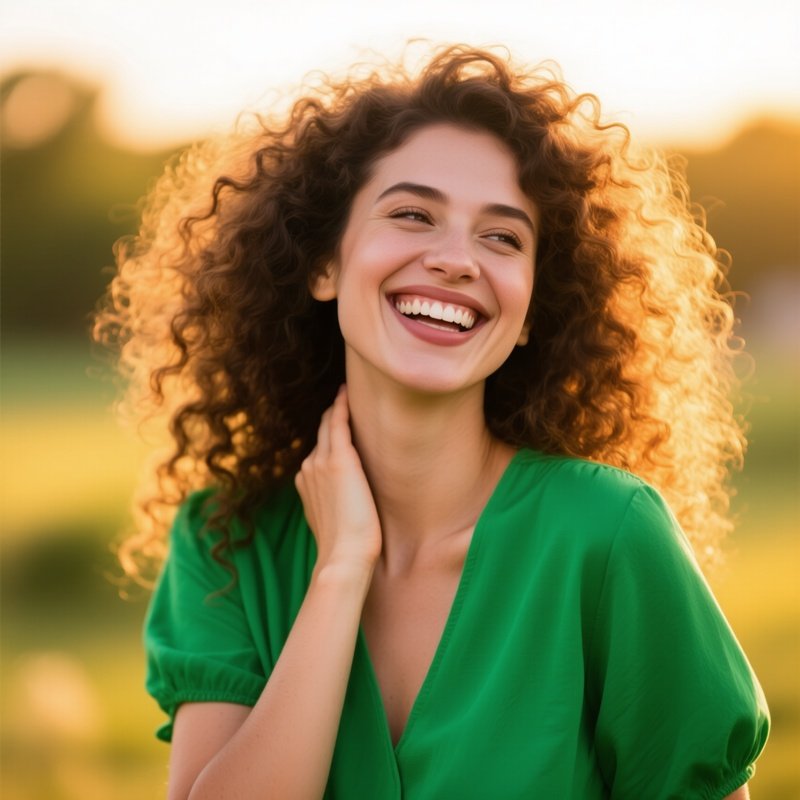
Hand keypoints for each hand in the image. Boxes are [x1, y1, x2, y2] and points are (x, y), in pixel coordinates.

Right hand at [295, 386, 381, 573]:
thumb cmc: (347, 547)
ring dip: (337, 408)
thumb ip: (337, 503)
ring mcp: (320, 462)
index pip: (319, 449)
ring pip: (329, 425)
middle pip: (322, 433)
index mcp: (306, 482)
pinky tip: (347, 393)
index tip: (341, 422)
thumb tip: (350, 501)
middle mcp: (308, 467)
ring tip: (348, 391)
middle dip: (332, 416)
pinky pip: (339, 423)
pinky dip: (341, 406)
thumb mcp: (335, 520)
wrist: (345, 557)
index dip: (330, 435)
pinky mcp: (339, 460)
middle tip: (346, 396)